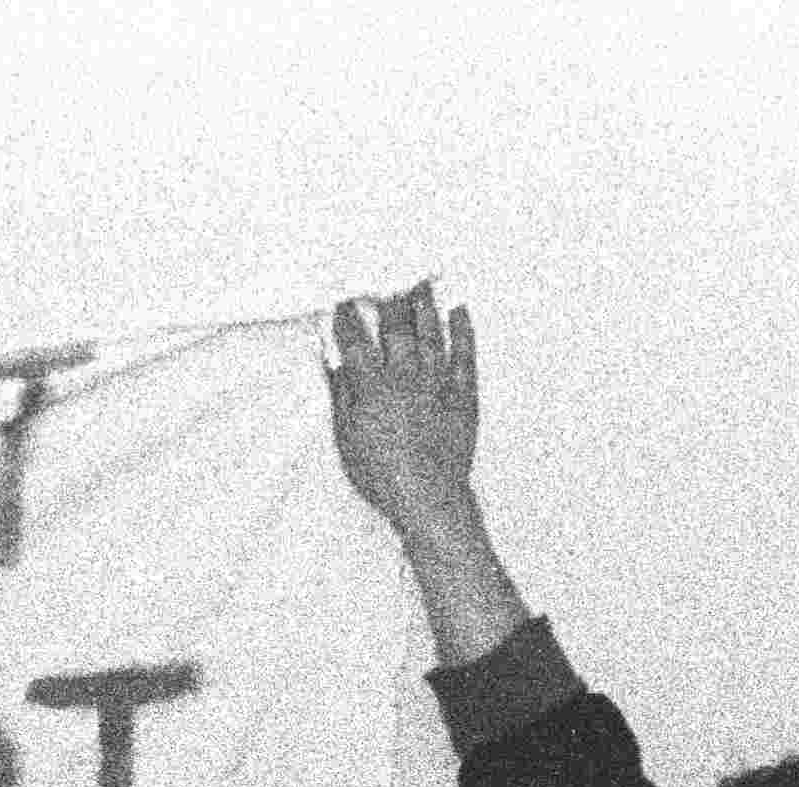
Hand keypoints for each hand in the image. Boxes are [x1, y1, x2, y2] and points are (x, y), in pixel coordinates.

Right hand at [321, 281, 483, 542]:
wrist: (428, 499)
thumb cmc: (382, 477)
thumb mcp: (347, 439)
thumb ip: (341, 395)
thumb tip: (333, 363)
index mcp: (373, 389)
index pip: (356, 342)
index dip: (348, 317)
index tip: (344, 299)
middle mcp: (406, 378)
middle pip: (396, 328)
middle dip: (389, 298)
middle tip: (387, 275)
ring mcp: (437, 384)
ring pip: (431, 334)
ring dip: (425, 305)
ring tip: (421, 283)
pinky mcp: (462, 395)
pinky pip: (464, 356)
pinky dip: (463, 332)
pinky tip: (460, 312)